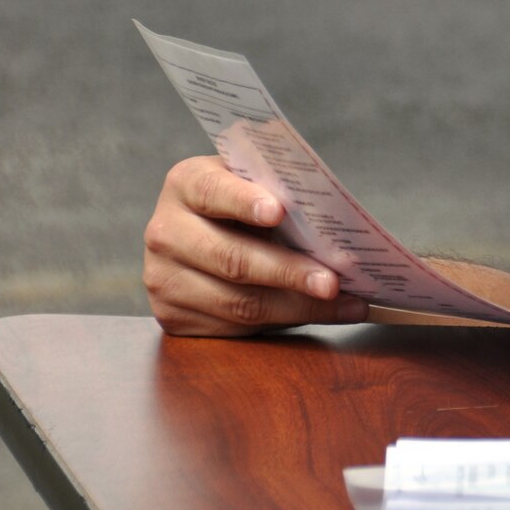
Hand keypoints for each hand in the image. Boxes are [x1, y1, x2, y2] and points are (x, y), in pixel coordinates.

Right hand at [142, 155, 367, 335]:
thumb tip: (332, 223)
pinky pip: (235, 327)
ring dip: (298, 307)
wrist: (205, 232)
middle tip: (332, 282)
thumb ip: (279, 190)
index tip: (279, 211)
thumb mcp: (256, 182)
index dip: (244, 201)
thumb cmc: (246, 200)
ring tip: (345, 304)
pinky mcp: (172, 318)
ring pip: (238, 302)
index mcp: (185, 184)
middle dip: (288, 271)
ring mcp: (164, 279)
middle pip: (231, 258)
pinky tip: (322, 314)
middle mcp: (165, 231)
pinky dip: (285, 322)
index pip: (212, 191)